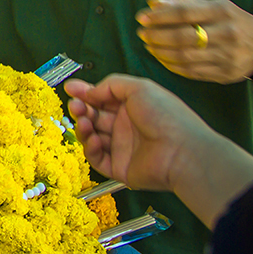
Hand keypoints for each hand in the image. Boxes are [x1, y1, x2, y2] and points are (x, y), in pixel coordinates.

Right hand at [64, 75, 210, 191]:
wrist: (182, 151)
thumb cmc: (167, 117)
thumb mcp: (139, 88)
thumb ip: (110, 85)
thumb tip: (89, 92)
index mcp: (132, 107)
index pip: (102, 99)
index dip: (85, 93)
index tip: (70, 88)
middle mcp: (126, 127)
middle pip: (94, 117)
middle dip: (81, 109)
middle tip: (75, 105)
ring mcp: (122, 148)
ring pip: (92, 137)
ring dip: (84, 128)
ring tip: (86, 123)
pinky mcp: (119, 168)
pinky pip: (97, 158)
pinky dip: (90, 148)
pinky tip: (94, 139)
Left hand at [136, 0, 252, 82]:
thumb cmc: (230, 21)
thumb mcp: (213, 6)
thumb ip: (183, 3)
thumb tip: (153, 2)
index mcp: (222, 11)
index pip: (184, 13)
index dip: (159, 16)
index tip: (142, 18)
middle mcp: (227, 33)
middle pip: (182, 37)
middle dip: (156, 36)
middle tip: (143, 34)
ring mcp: (227, 55)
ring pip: (185, 57)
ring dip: (160, 52)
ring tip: (149, 46)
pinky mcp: (225, 73)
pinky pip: (191, 72)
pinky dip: (172, 66)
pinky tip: (163, 58)